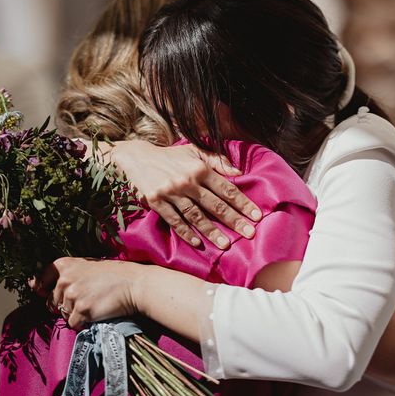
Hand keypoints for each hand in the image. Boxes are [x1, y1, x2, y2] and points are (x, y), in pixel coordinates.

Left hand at [31, 257, 142, 329]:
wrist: (135, 284)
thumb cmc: (114, 274)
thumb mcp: (87, 266)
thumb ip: (66, 274)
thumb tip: (35, 286)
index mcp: (64, 265)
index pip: (39, 281)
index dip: (45, 290)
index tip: (52, 294)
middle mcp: (65, 279)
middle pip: (52, 301)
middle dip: (65, 304)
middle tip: (85, 299)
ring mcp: (73, 296)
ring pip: (63, 314)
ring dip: (76, 314)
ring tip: (94, 304)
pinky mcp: (82, 310)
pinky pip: (73, 323)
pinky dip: (83, 322)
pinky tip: (96, 313)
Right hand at [111, 140, 261, 248]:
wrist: (137, 157)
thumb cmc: (171, 156)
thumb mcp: (195, 150)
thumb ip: (218, 160)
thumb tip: (239, 173)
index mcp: (200, 169)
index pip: (226, 189)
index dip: (243, 203)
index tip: (257, 215)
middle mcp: (187, 181)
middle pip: (215, 205)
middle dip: (234, 220)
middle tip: (249, 234)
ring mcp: (171, 193)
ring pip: (196, 216)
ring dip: (212, 232)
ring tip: (226, 245)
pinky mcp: (156, 202)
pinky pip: (174, 220)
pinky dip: (186, 232)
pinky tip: (197, 243)